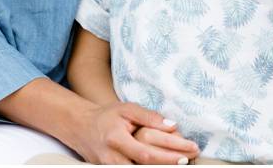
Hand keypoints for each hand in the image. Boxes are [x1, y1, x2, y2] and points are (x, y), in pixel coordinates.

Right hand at [68, 101, 190, 164]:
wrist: (81, 127)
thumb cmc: (107, 116)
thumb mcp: (127, 109)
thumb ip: (150, 117)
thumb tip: (173, 125)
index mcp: (116, 140)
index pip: (147, 153)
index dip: (170, 155)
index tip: (190, 150)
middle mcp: (112, 158)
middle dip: (170, 165)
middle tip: (190, 159)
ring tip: (180, 163)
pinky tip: (164, 164)